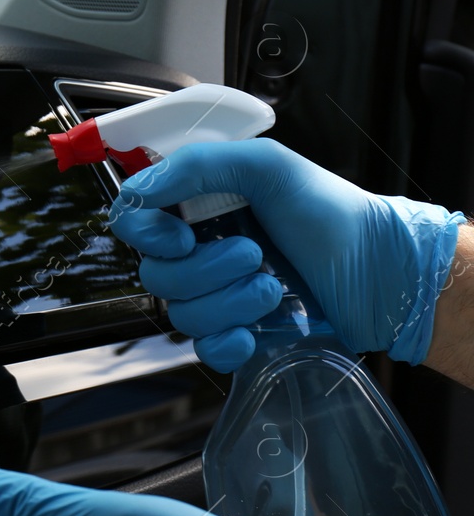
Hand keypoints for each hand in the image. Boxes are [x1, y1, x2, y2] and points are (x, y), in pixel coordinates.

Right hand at [106, 137, 462, 371]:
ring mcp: (217, 298)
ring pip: (181, 315)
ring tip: (275, 288)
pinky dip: (228, 343)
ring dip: (230, 303)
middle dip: (206, 269)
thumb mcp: (267, 166)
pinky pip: (204, 351)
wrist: (383, 273)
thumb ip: (197, 165)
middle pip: (155, 275)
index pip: (133, 221)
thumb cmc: (332, 213)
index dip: (146, 234)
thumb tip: (138, 191)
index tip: (182, 236)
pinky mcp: (237, 337)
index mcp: (198, 207)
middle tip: (255, 254)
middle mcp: (200, 252)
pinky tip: (257, 330)